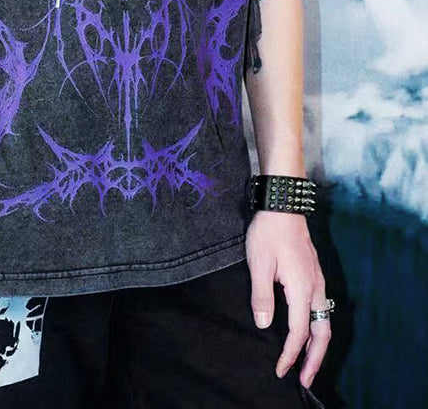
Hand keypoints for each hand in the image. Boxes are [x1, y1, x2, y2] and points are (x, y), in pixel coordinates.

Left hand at [245, 210, 331, 388]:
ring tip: (308, 363)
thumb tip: (266, 325)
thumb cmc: (268, 231)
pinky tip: (307, 330)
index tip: (280, 370)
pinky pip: (321, 308)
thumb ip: (262, 296)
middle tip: (305, 380)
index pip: (299, 332)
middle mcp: (315, 287)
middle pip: (321, 332)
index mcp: (302, 288)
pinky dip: (317, 327)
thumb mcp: (259, 263)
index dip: (290, 354)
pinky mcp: (314, 272)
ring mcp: (318, 279)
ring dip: (318, 345)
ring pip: (324, 320)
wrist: (283, 203)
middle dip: (314, 360)